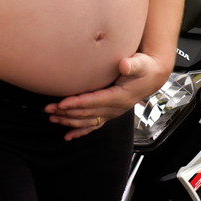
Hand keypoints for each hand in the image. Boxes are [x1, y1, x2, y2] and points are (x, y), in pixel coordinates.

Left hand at [44, 52, 169, 140]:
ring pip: (87, 121)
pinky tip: (67, 136)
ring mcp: (111, 113)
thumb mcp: (141, 64)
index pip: (95, 101)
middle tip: (49, 109)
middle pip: (87, 113)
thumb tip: (124, 64)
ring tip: (52, 118)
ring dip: (69, 121)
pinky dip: (80, 131)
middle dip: (67, 112)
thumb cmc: (144, 68)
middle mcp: (115, 109)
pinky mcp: (109, 114)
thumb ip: (133, 64)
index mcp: (120, 97)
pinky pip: (93, 126)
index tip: (62, 103)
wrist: (152, 77)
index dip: (78, 103)